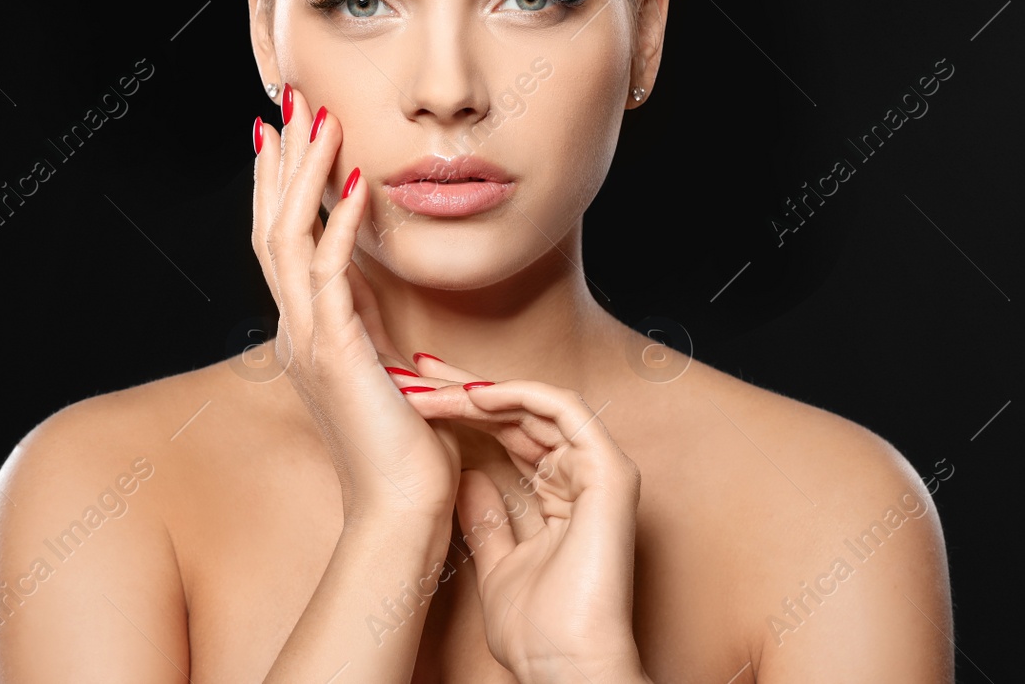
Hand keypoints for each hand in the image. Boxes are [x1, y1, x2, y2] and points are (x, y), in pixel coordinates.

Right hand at [251, 85, 460, 524]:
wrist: (406, 510)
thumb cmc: (409, 448)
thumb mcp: (390, 370)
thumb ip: (376, 328)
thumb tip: (381, 294)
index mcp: (308, 333)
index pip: (283, 242)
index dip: (281, 185)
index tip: (285, 134)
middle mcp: (298, 330)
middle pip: (271, 228)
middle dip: (280, 162)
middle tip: (287, 102)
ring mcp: (310, 340)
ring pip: (286, 239)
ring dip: (302, 175)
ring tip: (316, 120)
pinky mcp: (337, 352)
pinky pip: (330, 271)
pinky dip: (341, 220)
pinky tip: (357, 178)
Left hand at [393, 355, 648, 682]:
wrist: (565, 665)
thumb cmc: (538, 631)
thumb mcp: (496, 564)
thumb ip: (487, 519)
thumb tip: (465, 478)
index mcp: (562, 496)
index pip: (511, 435)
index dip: (465, 411)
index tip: (416, 397)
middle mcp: (583, 477)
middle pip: (520, 413)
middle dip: (465, 388)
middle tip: (416, 370)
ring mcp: (599, 471)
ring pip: (535, 405)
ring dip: (479, 390)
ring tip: (429, 385)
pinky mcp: (608, 471)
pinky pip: (563, 410)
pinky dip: (518, 395)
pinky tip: (473, 394)